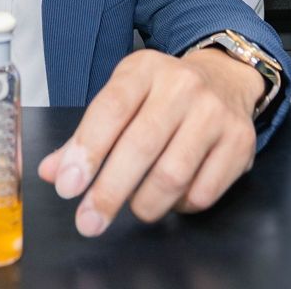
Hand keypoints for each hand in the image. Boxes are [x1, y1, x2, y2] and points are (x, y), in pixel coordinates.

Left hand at [36, 48, 262, 235]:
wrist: (224, 78)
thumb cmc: (164, 94)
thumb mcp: (123, 97)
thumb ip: (86, 134)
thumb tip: (50, 172)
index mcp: (145, 69)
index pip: (111, 108)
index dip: (87, 150)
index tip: (67, 185)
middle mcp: (182, 86)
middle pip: (141, 146)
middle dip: (109, 191)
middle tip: (89, 220)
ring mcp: (215, 114)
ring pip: (173, 174)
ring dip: (145, 203)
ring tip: (135, 207)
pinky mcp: (240, 143)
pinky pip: (203, 192)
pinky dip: (180, 206)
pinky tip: (171, 198)